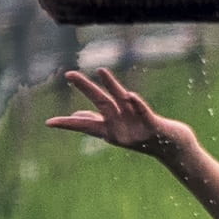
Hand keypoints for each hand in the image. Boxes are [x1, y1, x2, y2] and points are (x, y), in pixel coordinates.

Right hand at [44, 64, 196, 163]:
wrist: (171, 149)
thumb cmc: (142, 136)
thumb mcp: (116, 130)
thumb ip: (96, 122)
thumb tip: (76, 115)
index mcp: (109, 129)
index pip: (84, 124)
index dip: (67, 124)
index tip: (48, 123)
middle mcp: (119, 127)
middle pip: (101, 103)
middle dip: (86, 88)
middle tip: (69, 73)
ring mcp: (135, 126)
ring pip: (120, 103)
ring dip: (112, 86)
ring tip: (102, 70)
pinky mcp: (153, 125)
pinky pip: (144, 112)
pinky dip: (137, 104)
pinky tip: (131, 95)